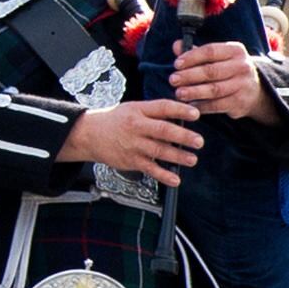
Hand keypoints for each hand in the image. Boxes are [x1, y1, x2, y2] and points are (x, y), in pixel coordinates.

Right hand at [60, 98, 202, 177]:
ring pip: (158, 150)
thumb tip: (181, 118)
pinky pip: (149, 169)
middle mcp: (136, 126)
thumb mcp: (133, 108)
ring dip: (177, 156)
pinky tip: (175, 179)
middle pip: (162, 130)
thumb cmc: (116, 120)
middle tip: (198, 141)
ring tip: (192, 159)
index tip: (195, 114)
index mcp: (139, 110)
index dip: (180, 110)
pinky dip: (163, 175)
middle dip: (183, 136)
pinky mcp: (131, 160)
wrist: (90, 134)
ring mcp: (133, 145)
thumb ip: (155, 113)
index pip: (162, 107)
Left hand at [169, 41, 275, 122]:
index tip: (176, 64)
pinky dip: (202, 106)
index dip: (192, 57)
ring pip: (214, 89)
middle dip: (189, 76)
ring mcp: (243, 85)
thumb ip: (196, 52)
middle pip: (211, 71)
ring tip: (178, 93)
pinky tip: (189, 105)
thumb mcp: (217, 57)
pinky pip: (217, 105)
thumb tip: (176, 45)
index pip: (210, 51)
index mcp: (235, 50)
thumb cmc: (227, 69)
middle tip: (173, 80)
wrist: (254, 91)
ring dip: (194, 92)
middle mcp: (242, 66)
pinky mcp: (240, 102)